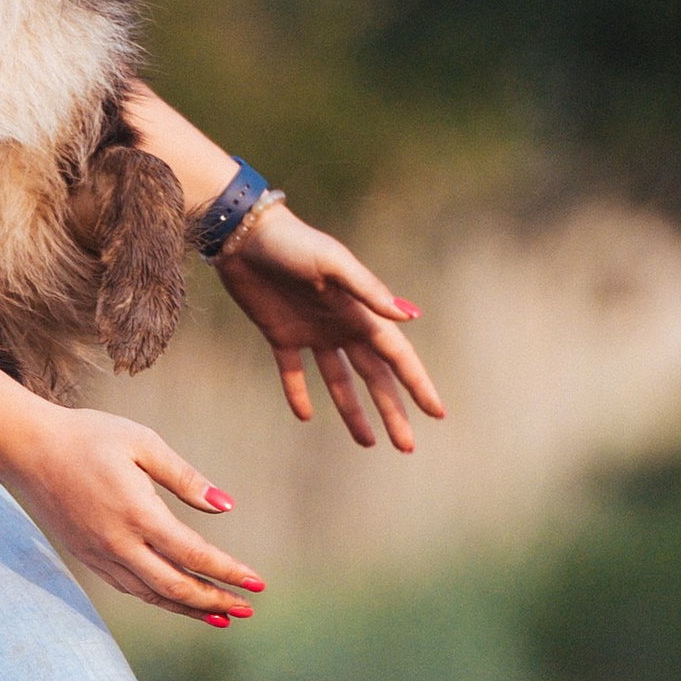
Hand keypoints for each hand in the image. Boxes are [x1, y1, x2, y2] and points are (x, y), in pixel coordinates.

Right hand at [0, 404, 266, 624]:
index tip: (258, 583)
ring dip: (189, 608)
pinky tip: (178, 599)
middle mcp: (118, 543)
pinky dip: (159, 599)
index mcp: (137, 512)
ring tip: (221, 616)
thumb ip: (185, 478)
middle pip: (175, 587)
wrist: (26, 448)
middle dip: (215, 601)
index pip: (193, 554)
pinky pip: (129, 588)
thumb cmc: (88, 437)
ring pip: (152, 595)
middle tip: (247, 609)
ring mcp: (99, 555)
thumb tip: (226, 506)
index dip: (229, 572)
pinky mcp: (87, 557)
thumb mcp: (142, 443)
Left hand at [216, 204, 447, 451]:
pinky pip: (293, 371)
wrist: (244, 234)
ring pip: (340, 381)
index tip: (436, 413)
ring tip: (368, 442)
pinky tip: (305, 416)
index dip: (417, 384)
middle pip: (374, 377)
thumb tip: (409, 318)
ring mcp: (312, 332)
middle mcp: (342, 325)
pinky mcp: (281, 334)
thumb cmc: (293, 243)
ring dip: (353, 411)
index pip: (396, 356)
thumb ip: (369, 290)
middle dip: (392, 410)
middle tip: (406, 447)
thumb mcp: (334, 263)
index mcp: (360, 312)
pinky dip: (298, 393)